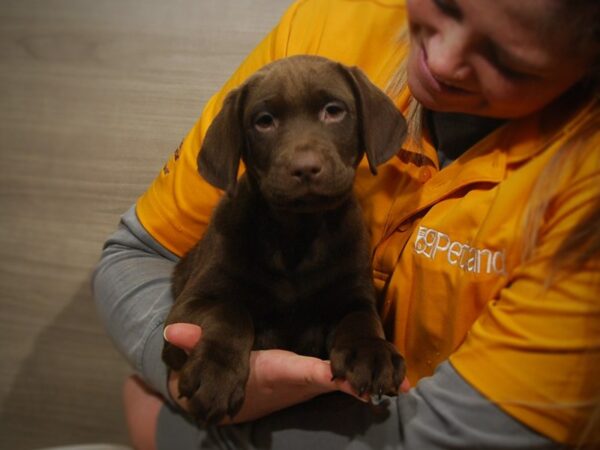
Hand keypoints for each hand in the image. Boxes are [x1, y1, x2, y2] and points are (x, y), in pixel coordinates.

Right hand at [164, 323, 410, 422]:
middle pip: (332, 384)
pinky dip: (372, 379)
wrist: (236, 401)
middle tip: (392, 383)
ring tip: (404, 382)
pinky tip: (402, 380)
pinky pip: (351, 379)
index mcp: (272, 373)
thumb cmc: (227, 371)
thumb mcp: (212, 355)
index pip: (294, 372)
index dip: (314, 374)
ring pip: (347, 384)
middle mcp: (298, 383)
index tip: (335, 374)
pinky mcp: (322, 380)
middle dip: (357, 382)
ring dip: (372, 382)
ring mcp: (313, 385)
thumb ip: (196, 344)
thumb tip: (172, 333)